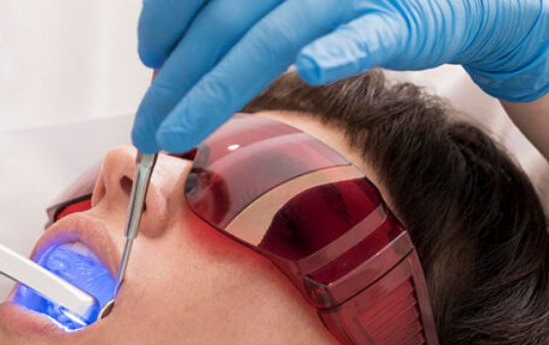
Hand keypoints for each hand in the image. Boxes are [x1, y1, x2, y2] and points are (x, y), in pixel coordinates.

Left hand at [134, 0, 548, 153]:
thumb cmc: (360, 3)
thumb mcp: (289, 2)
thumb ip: (239, 18)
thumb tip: (173, 58)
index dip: (166, 17)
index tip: (147, 59)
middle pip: (227, 16)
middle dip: (179, 77)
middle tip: (150, 125)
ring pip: (274, 32)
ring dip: (221, 84)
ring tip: (181, 129)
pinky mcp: (401, 16)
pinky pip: (365, 33)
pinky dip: (337, 50)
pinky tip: (309, 69)